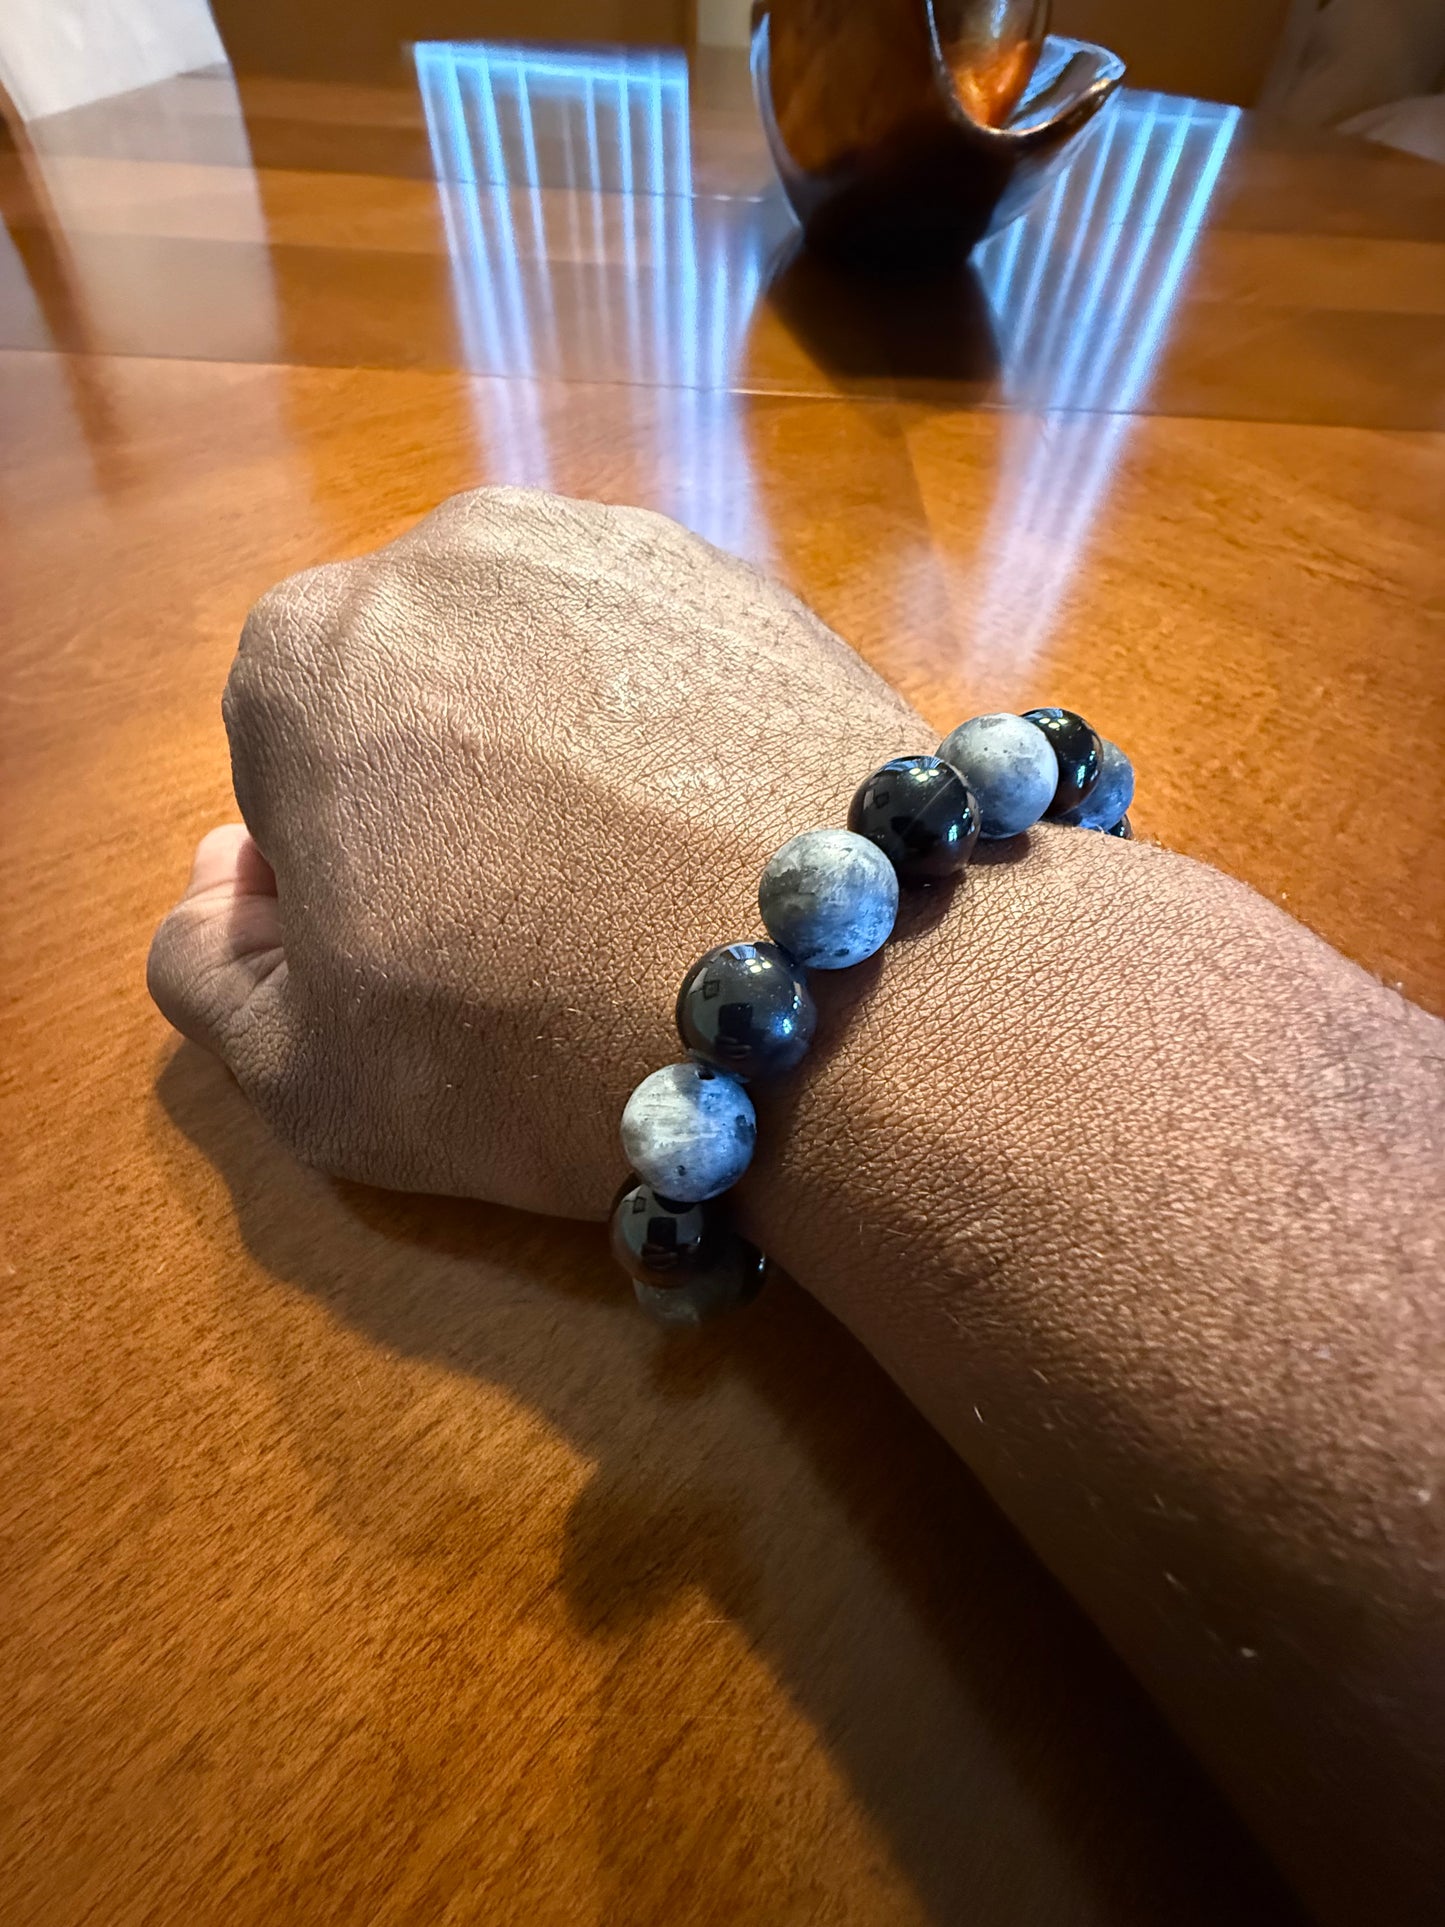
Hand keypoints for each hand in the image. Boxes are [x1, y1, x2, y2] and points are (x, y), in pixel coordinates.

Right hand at [148, 488, 930, 1216]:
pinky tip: (722, 838)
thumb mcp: (304, 1074)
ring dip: (563, 754)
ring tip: (640, 886)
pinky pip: (668, 665)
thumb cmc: (528, 1038)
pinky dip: (674, 736)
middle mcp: (453, 549)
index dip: (340, 873)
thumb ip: (203, 966)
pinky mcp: (757, 574)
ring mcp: (621, 545)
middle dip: (446, 796)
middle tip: (536, 929)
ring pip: (547, 668)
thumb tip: (226, 876)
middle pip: (416, 694)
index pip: (282, 765)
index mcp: (304, 649)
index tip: (422, 955)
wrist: (836, 987)